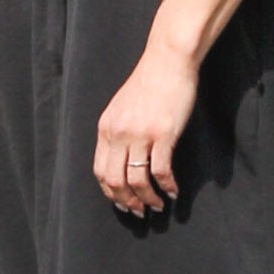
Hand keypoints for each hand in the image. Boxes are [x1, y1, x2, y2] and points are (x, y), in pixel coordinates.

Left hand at [95, 36, 196, 215]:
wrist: (168, 61)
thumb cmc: (149, 83)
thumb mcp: (122, 107)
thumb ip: (118, 131)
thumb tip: (122, 159)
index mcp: (106, 128)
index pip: (100, 171)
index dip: (111, 193)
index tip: (123, 203)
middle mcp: (119, 133)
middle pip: (116, 181)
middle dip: (128, 202)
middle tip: (140, 212)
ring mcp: (141, 134)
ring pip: (138, 179)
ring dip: (148, 198)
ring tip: (158, 205)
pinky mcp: (163, 134)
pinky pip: (161, 170)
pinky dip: (167, 186)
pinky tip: (173, 191)